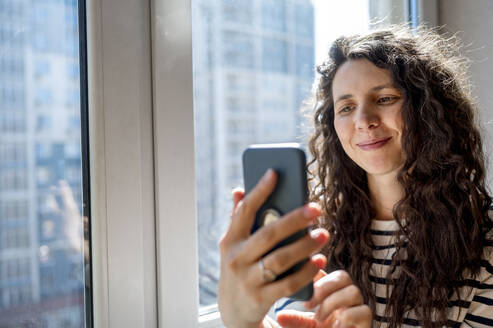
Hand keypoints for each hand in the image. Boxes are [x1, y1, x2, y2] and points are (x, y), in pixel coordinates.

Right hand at [217, 169, 328, 327]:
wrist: (233, 311)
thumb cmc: (240, 268)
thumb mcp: (233, 245)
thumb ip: (237, 219)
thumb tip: (238, 189)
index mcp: (230, 240)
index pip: (244, 211)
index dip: (259, 191)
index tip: (275, 173)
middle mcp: (236, 258)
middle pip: (268, 234)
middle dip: (294, 219)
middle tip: (316, 208)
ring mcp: (248, 279)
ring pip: (281, 259)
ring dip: (305, 245)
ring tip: (324, 234)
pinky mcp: (260, 298)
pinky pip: (288, 283)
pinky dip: (305, 272)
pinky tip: (319, 261)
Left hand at [277, 270, 371, 327]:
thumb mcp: (306, 327)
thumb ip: (295, 320)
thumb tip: (279, 315)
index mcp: (334, 294)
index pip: (329, 273)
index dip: (316, 274)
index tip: (301, 284)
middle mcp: (348, 298)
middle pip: (343, 276)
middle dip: (324, 287)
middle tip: (308, 303)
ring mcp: (359, 309)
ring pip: (354, 291)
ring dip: (333, 303)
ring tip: (319, 319)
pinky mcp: (368, 322)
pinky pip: (364, 311)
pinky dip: (347, 317)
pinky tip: (336, 327)